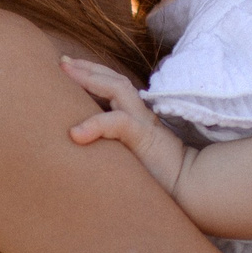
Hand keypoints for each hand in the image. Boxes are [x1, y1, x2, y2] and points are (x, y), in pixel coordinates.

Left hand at [60, 57, 189, 198]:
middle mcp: (141, 116)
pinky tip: (76, 134)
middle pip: (114, 80)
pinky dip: (96, 124)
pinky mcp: (146, 139)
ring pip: (117, 90)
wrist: (189, 190)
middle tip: (62, 61)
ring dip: (90, 78)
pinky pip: (119, 123)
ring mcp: (145, 125)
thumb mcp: (129, 157)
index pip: (115, 87)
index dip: (93, 74)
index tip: (68, 66)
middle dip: (87, 67)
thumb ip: (112, 147)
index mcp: (137, 119)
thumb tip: (81, 148)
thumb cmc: (158, 179)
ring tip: (65, 73)